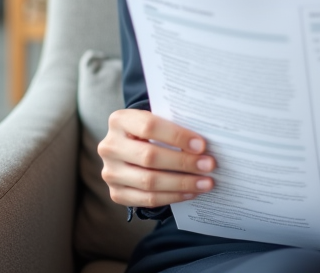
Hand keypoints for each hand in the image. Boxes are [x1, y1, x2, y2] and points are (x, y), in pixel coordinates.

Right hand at [98, 109, 215, 207]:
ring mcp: (110, 172)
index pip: (149, 126)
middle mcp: (110, 146)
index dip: (177, 136)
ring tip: (205, 182)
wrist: (130, 148)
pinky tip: (190, 193)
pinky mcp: (116, 193)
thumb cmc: (152, 132)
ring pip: (149, 182)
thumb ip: (174, 127)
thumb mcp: (158, 121)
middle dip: (183, 162)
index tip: (201, 145)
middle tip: (209, 165)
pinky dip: (172, 197)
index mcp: (119, 120)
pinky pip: (147, 199)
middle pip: (149, 157)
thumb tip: (204, 145)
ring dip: (182, 183)